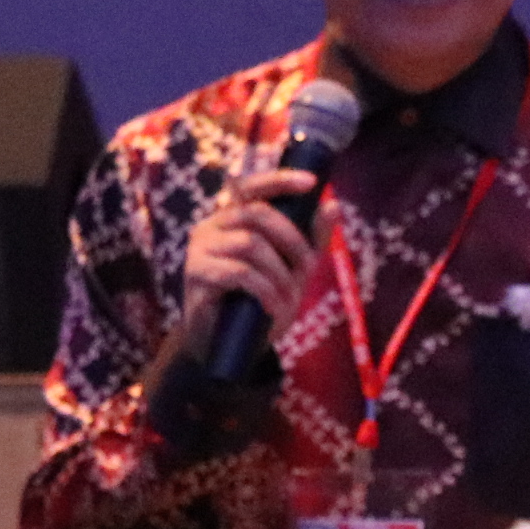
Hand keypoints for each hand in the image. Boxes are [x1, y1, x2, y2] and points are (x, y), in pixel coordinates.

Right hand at [173, 167, 318, 364]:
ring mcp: (200, 250)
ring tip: (288, 298)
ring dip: (279, 273)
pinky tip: (272, 309)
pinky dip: (264, 291)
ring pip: (250, 244)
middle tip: (308, 268)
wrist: (230, 348)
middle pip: (256, 213)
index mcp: (232, 219)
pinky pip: (239, 273)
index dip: (281, 180)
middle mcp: (211, 227)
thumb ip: (310, 239)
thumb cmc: (259, 303)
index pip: (252, 187)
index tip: (311, 183)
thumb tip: (333, 206)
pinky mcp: (196, 276)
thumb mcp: (293, 270)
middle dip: (292, 239)